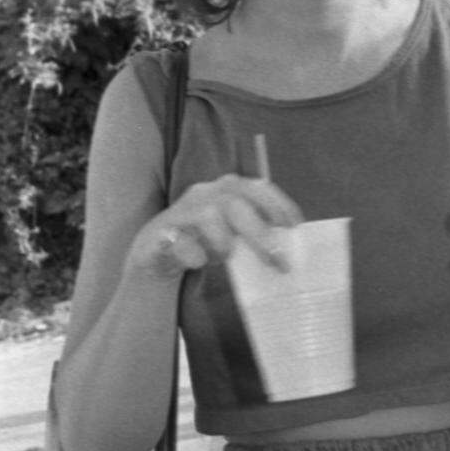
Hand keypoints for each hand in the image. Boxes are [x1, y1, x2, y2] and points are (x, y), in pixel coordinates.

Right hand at [130, 174, 302, 278]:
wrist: (155, 253)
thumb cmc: (204, 241)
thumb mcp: (234, 232)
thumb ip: (256, 233)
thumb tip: (289, 252)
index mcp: (226, 190)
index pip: (256, 188)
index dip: (277, 204)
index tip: (294, 226)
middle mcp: (204, 194)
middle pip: (235, 204)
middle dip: (259, 233)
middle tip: (277, 261)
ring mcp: (181, 212)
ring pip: (207, 215)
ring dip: (223, 240)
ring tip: (227, 257)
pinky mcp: (161, 234)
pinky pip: (178, 241)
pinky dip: (192, 252)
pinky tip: (199, 262)